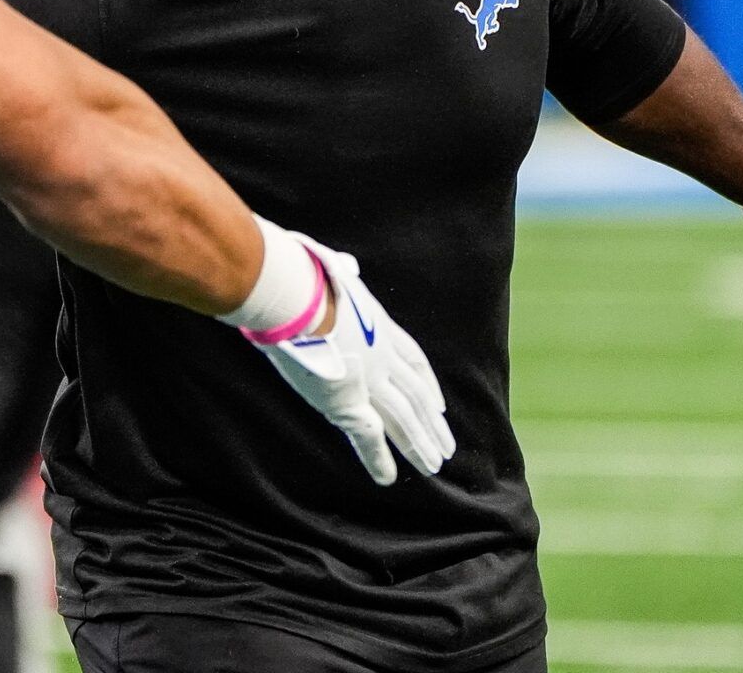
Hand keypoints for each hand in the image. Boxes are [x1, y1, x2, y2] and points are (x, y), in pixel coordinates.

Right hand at [250, 238, 454, 483]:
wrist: (296, 299)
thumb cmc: (305, 280)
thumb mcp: (333, 272)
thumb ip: (341, 275)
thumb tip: (344, 264)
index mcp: (379, 327)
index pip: (414, 361)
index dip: (428, 385)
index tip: (438, 404)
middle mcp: (383, 357)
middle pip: (416, 396)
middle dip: (431, 423)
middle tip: (446, 446)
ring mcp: (370, 382)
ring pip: (403, 420)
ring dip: (419, 444)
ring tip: (433, 465)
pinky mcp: (349, 403)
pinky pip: (369, 438)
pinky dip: (379, 459)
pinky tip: (389, 477)